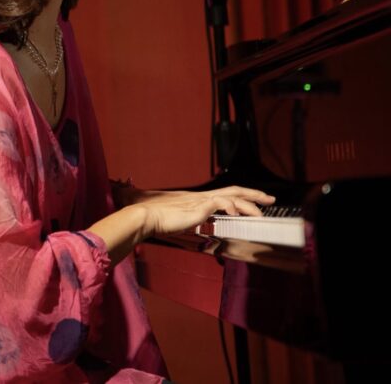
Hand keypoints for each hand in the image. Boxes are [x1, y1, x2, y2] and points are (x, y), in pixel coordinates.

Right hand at [134, 186, 275, 240]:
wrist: (146, 216)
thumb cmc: (158, 220)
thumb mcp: (179, 220)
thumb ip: (191, 220)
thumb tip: (198, 225)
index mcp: (198, 199)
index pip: (225, 194)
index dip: (242, 196)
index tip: (255, 201)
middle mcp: (202, 196)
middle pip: (234, 190)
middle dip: (254, 194)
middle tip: (270, 199)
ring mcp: (200, 201)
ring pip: (232, 196)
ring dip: (249, 204)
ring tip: (261, 213)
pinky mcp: (198, 207)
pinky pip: (221, 204)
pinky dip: (232, 207)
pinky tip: (238, 215)